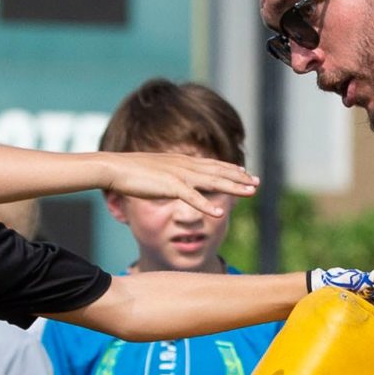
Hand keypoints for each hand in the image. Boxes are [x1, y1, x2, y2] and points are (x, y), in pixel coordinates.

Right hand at [102, 151, 258, 218]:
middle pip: (218, 172)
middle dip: (240, 178)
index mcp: (181, 162)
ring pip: (213, 182)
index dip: (230, 169)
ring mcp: (179, 175)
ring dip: (233, 188)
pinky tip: (220, 212)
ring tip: (251, 193)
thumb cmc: (131, 172)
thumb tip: (174, 179)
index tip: (245, 172)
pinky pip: (193, 198)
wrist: (115, 168)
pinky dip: (207, 205)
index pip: (212, 165)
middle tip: (258, 182)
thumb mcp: (156, 171)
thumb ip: (169, 174)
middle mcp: (185, 166)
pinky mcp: (170, 187)